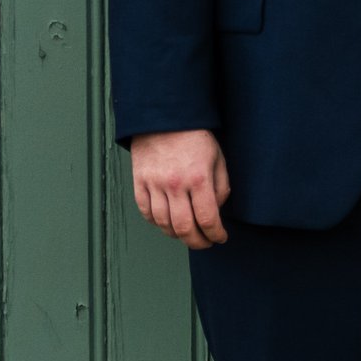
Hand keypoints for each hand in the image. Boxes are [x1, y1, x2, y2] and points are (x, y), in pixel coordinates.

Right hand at [130, 128, 230, 247]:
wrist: (165, 117)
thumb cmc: (195, 136)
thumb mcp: (217, 158)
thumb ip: (221, 187)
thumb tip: (216, 211)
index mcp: (198, 178)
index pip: (208, 219)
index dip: (216, 234)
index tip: (220, 238)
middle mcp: (175, 184)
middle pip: (184, 228)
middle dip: (197, 242)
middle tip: (204, 243)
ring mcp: (154, 184)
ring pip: (163, 224)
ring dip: (177, 235)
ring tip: (186, 234)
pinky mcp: (139, 182)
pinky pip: (146, 212)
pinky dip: (156, 223)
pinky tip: (166, 222)